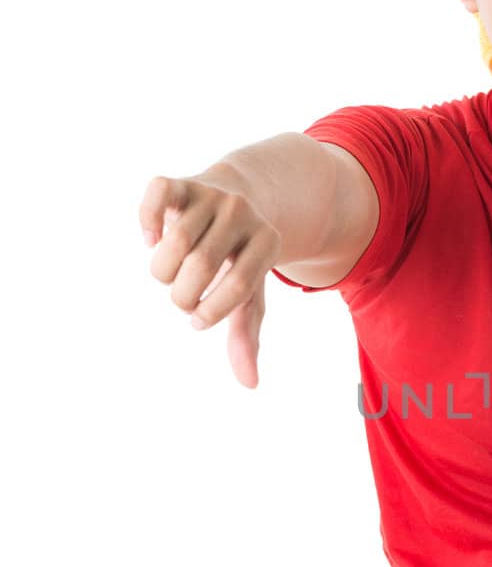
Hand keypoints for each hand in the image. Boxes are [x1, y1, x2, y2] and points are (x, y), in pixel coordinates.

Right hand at [140, 174, 282, 387]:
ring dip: (161, 270)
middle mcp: (242, 213)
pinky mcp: (182, 183)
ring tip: (169, 276)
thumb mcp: (250, 295)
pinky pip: (156, 196)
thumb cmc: (240, 260)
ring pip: (173, 241)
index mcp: (269, 242)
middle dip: (182, 295)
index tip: (198, 320)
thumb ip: (246, 334)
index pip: (238, 287)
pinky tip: (151, 239)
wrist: (239, 198)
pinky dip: (148, 223)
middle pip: (199, 266)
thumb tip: (250, 383)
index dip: (210, 312)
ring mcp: (212, 194)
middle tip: (183, 298)